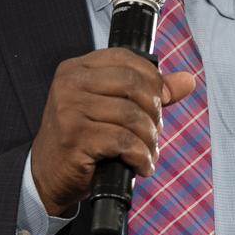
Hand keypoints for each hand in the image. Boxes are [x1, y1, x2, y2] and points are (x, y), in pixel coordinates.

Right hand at [31, 48, 195, 216]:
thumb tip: (188, 80)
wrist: (47, 175)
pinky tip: (141, 166)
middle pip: (132, 84)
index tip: (162, 101)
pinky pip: (123, 142)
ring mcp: (69, 110)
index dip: (153, 79)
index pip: (126, 59)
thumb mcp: (111, 109)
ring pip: (131, 115)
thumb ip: (148, 92)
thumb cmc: (82, 139)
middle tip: (155, 131)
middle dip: (153, 111)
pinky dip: (140, 156)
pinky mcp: (75, 138)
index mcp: (77, 69)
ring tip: (148, 153)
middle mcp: (70, 84)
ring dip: (149, 139)